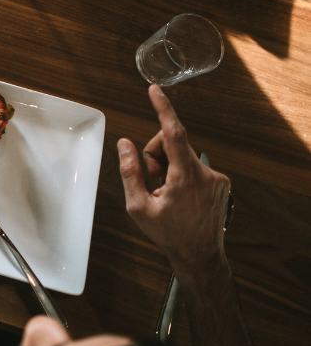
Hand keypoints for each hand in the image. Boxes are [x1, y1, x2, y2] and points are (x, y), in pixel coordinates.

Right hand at [118, 84, 231, 274]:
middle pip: (173, 142)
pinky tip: (179, 194)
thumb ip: (130, 171)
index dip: (163, 109)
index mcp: (185, 178)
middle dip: (157, 153)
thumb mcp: (138, 206)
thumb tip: (125, 144)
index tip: (155, 91)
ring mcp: (217, 178)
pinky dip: (182, 172)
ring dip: (169, 165)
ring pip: (183, 153)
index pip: (174, 134)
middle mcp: (206, 174)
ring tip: (165, 190)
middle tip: (152, 179)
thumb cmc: (168, 234)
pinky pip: (194, 164)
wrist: (200, 254)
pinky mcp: (221, 182)